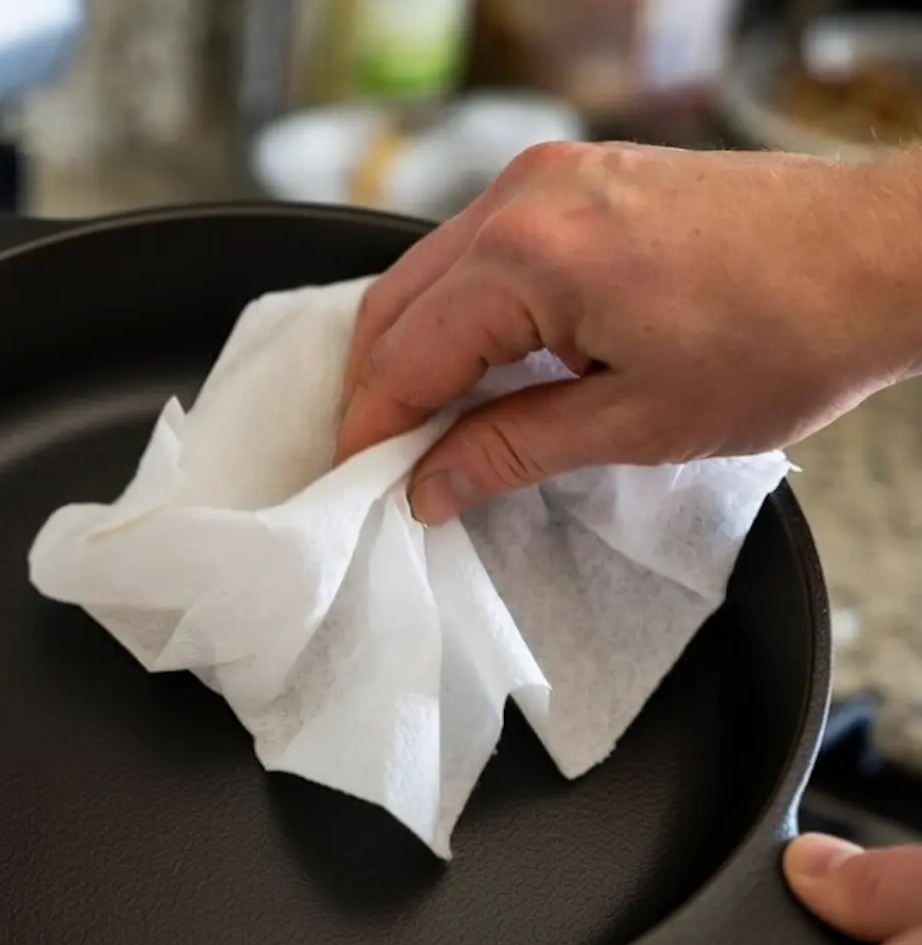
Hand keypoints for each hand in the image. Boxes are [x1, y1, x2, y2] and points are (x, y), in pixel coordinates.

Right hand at [337, 142, 921, 524]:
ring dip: (414, 352)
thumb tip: (430, 485)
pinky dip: (459, 314)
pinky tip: (477, 368)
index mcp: (528, 256)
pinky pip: (477, 251)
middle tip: (383, 467)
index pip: (403, 358)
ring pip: (429, 275)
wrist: (885, 256)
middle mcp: (523, 197)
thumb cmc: (785, 335)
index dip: (370, 432)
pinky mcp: (576, 179)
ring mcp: (549, 177)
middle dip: (377, 393)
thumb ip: (511, 449)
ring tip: (428, 429)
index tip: (355, 486)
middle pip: (395, 307)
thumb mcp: (634, 423)